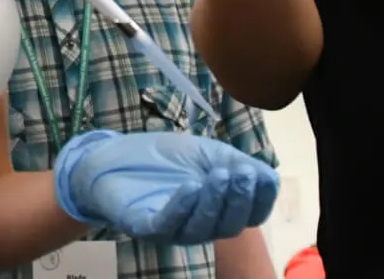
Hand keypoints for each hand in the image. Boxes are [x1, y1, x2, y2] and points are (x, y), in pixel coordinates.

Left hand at [54, 130, 278, 243]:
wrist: (112, 158)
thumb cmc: (164, 158)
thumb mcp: (208, 154)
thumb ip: (237, 165)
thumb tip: (270, 177)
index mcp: (218, 210)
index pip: (250, 216)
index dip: (260, 200)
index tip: (262, 176)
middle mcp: (200, 225)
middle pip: (230, 226)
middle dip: (239, 199)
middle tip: (240, 173)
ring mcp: (173, 229)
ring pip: (202, 229)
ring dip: (214, 202)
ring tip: (219, 175)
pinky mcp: (145, 226)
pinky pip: (167, 224)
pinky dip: (182, 207)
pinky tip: (191, 186)